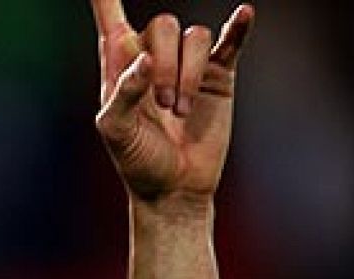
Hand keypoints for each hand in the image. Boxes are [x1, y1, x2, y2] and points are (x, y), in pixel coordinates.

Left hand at [91, 1, 253, 204]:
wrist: (175, 187)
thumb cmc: (137, 160)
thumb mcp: (114, 131)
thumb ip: (122, 93)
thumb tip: (144, 60)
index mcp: (120, 63)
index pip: (110, 17)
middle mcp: (154, 56)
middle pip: (163, 25)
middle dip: (165, 66)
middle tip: (163, 107)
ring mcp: (189, 63)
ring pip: (194, 36)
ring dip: (189, 74)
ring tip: (180, 112)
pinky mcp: (220, 74)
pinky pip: (229, 40)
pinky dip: (238, 27)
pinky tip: (244, 15)